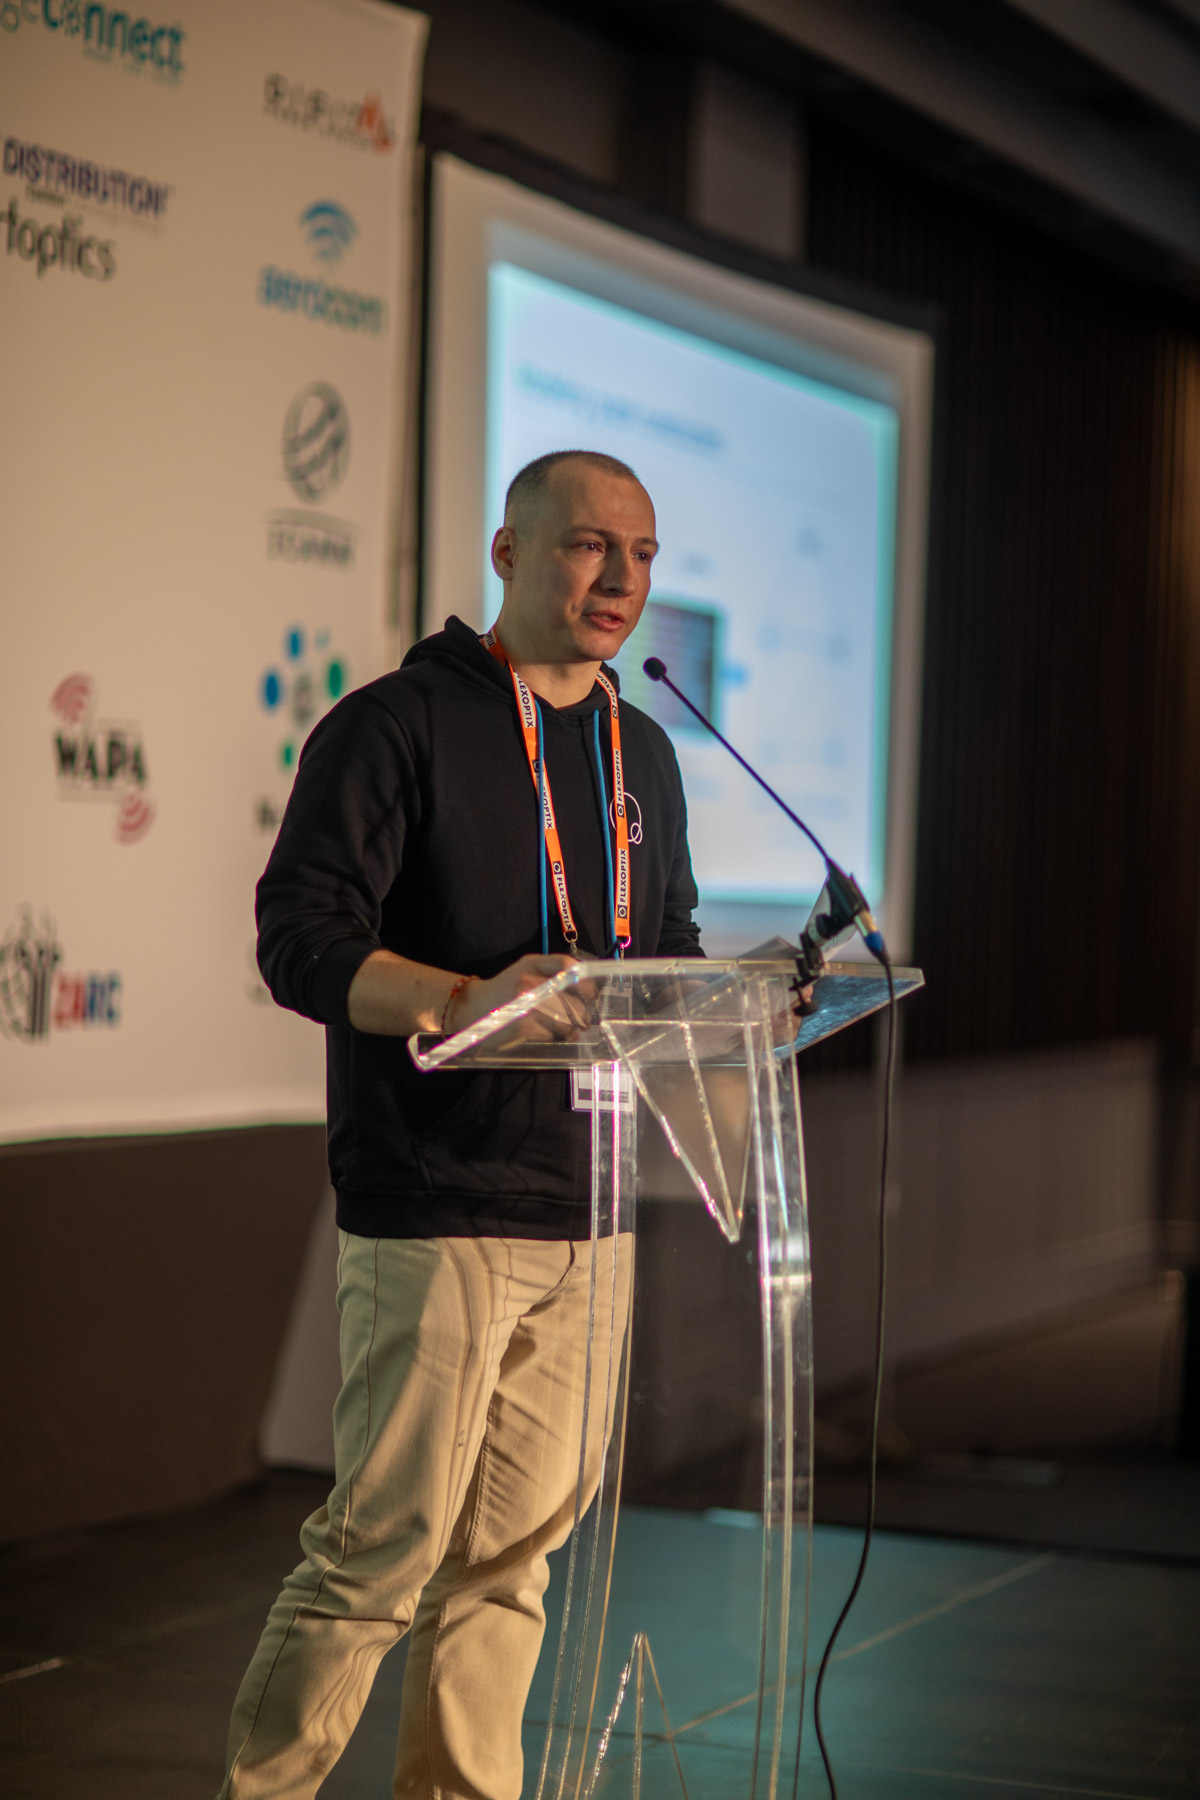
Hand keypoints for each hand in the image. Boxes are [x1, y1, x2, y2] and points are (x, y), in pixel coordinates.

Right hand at [448, 954, 583, 1040]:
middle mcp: (530, 981)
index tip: (591, 995)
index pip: (568, 967)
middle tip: (583, 1021)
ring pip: (565, 1020)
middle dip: (582, 1014)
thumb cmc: (502, 992)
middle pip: (572, 1000)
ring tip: (570, 1031)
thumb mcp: (524, 972)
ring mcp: (527, 1004)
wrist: (469, 1008)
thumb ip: (550, 975)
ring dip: (571, 1029)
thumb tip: (585, 991)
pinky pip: (551, 1034)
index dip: (586, 983)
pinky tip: (548, 1035)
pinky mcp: (523, 1026)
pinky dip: (553, 1037)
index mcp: (532, 964)